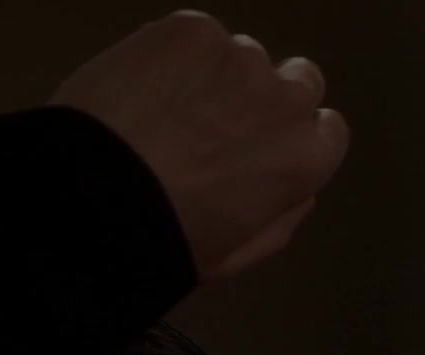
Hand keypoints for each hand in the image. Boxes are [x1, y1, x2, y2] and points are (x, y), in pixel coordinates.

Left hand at [47, 9, 348, 282]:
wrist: (96, 197)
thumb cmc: (164, 235)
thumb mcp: (238, 254)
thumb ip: (283, 220)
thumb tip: (300, 195)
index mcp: (307, 158)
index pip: (328, 128)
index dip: (295, 136)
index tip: (266, 145)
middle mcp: (286, 101)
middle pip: (300, 80)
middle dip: (269, 98)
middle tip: (222, 122)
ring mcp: (239, 59)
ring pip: (243, 56)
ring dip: (219, 76)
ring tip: (171, 109)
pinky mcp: (192, 31)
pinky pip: (195, 35)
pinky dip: (175, 55)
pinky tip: (146, 88)